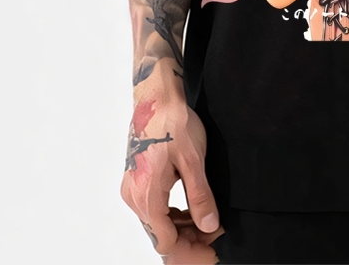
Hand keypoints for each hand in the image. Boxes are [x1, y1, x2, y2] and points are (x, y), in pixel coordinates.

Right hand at [121, 94, 222, 257]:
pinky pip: (153, 208)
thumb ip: (200, 196)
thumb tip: (209, 225)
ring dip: (181, 227)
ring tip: (208, 220)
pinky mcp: (136, 180)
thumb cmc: (174, 123)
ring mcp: (132, 189)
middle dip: (189, 239)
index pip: (166, 242)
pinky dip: (172, 214)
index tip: (213, 245)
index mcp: (147, 196)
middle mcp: (134, 197)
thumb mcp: (194, 161)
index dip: (191, 249)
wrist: (157, 98)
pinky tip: (190, 209)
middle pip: (161, 235)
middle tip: (216, 232)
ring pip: (156, 223)